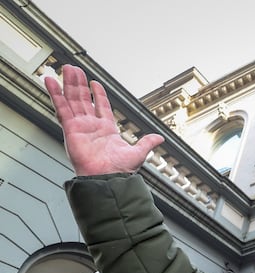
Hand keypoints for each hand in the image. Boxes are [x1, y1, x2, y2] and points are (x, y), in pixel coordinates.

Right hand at [44, 65, 163, 175]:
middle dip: (79, 84)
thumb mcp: (139, 152)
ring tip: (66, 68)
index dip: (98, 95)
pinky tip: (51, 81)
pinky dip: (55, 94)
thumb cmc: (121, 169)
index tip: (94, 83)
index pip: (101, 107)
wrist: (109, 177)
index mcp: (107, 130)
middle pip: (83, 100)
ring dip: (68, 84)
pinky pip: (61, 108)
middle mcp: (91, 127)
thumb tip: (159, 138)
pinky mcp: (70, 128)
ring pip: (72, 100)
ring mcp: (80, 126)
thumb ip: (147, 142)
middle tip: (75, 69)